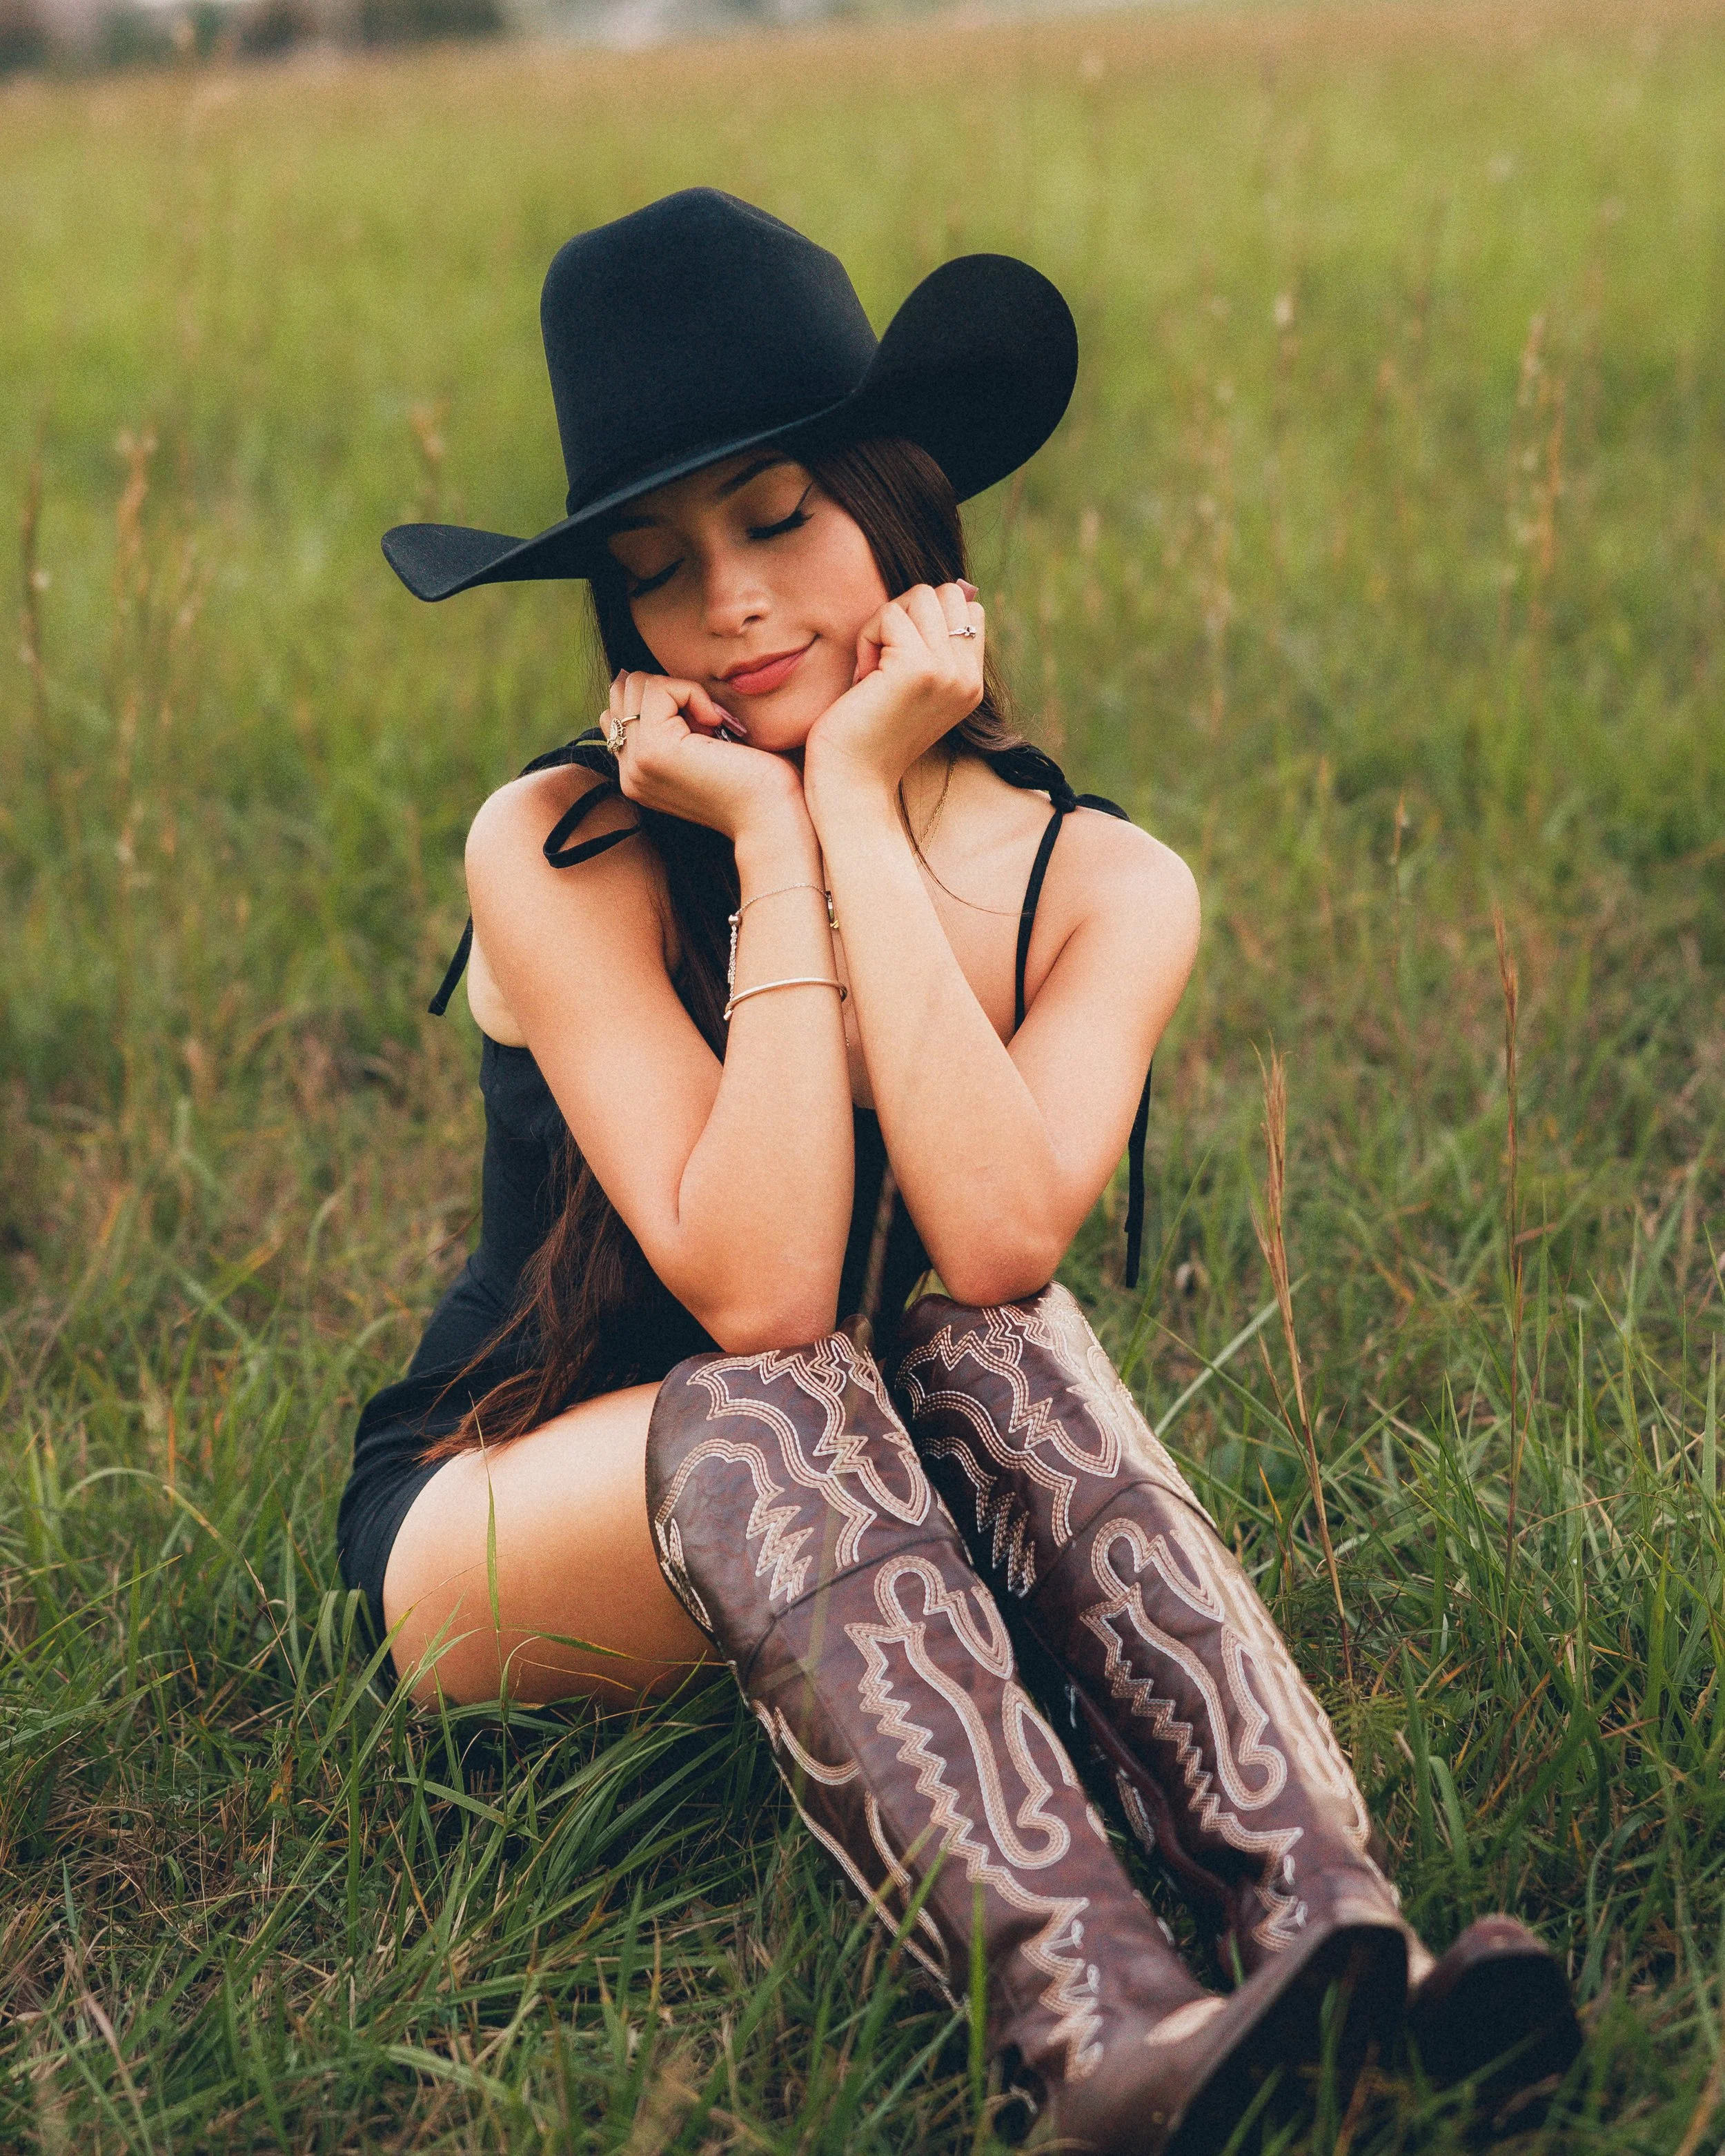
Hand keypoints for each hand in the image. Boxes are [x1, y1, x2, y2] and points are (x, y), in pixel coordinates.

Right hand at [607, 670, 806, 844]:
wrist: (772, 817)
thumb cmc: (755, 780)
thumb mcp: (700, 746)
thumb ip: (670, 722)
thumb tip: (645, 678)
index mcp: (636, 773)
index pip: (620, 707)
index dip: (664, 699)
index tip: (705, 727)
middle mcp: (628, 771)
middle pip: (623, 690)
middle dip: (669, 691)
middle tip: (709, 725)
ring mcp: (636, 762)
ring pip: (637, 684)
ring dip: (681, 692)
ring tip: (711, 726)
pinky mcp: (654, 749)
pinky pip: (660, 688)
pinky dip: (693, 693)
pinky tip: (716, 724)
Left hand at [803, 581, 983, 802]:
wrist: (852, 784)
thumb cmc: (866, 735)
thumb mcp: (911, 687)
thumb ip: (933, 646)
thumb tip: (956, 585)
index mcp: (971, 683)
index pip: (967, 609)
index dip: (924, 620)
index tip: (897, 664)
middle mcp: (967, 677)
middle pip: (945, 594)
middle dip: (905, 615)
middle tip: (882, 663)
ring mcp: (948, 671)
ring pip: (921, 595)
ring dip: (885, 624)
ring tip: (873, 670)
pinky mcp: (918, 667)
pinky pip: (890, 614)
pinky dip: (867, 638)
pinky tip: (863, 679)